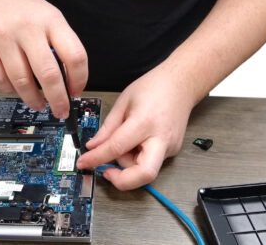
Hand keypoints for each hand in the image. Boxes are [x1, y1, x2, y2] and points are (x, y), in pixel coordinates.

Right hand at [0, 0, 87, 117]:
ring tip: (38, 103)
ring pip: (22, 81)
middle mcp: (27, 28)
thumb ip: (60, 45)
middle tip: (61, 110)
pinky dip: (10, 89)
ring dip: (33, 99)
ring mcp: (2, 37)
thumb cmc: (23, 7)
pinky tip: (16, 89)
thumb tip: (69, 83)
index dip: (79, 80)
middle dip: (57, 99)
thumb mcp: (50, 17)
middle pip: (48, 74)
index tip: (76, 92)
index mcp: (51, 20)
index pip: (74, 56)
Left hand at [76, 61, 194, 189]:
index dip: (96, 158)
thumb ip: (108, 127)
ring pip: (145, 170)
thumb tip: (93, 146)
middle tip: (106, 172)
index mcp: (145, 122)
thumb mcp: (123, 102)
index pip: (116, 148)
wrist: (182, 84)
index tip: (83, 162)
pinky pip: (149, 162)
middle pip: (144, 174)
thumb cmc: (155, 87)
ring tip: (125, 141)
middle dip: (122, 180)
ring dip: (127, 163)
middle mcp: (161, 139)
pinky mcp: (172, 151)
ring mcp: (170, 148)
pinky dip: (136, 158)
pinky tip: (136, 141)